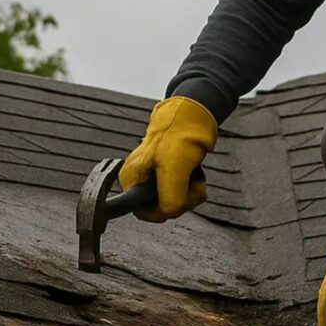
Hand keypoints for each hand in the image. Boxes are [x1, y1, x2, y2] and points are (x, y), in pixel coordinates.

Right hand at [118, 96, 216, 221]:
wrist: (195, 112)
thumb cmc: (179, 133)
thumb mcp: (173, 168)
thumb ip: (170, 198)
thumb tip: (170, 213)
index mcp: (131, 179)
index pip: (143, 212)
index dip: (162, 210)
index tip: (177, 199)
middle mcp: (140, 179)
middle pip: (162, 207)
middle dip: (182, 198)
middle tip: (190, 181)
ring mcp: (156, 176)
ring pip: (176, 200)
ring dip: (191, 191)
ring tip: (193, 171)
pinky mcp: (171, 172)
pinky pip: (184, 190)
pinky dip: (194, 184)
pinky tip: (195, 170)